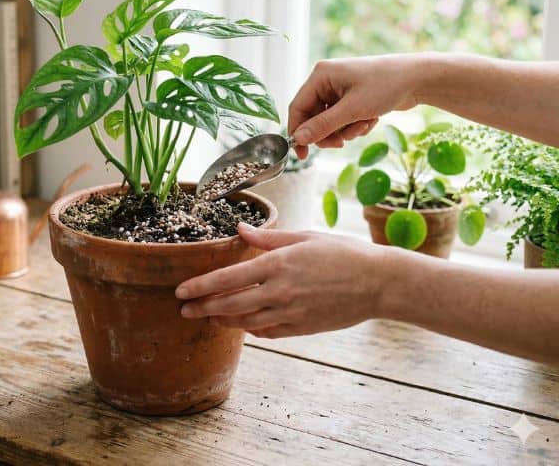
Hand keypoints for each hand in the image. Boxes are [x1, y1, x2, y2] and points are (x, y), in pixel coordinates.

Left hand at [175, 224, 390, 337]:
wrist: (378, 283)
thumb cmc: (342, 253)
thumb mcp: (304, 237)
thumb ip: (268, 238)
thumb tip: (238, 229)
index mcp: (278, 264)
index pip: (228, 279)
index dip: (201, 286)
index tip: (181, 290)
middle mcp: (280, 291)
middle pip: (230, 305)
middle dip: (202, 308)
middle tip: (183, 309)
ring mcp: (291, 313)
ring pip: (246, 322)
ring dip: (222, 321)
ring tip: (206, 317)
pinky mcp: (302, 328)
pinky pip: (268, 332)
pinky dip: (250, 329)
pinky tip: (241, 325)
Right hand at [288, 54, 425, 158]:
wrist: (419, 79)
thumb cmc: (386, 86)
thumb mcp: (352, 110)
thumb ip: (323, 126)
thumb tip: (299, 139)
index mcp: (320, 76)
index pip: (297, 108)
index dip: (298, 132)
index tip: (302, 154)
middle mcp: (326, 81)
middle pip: (313, 118)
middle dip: (329, 132)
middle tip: (341, 143)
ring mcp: (339, 90)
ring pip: (329, 123)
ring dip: (345, 130)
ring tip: (364, 125)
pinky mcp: (351, 99)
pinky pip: (343, 121)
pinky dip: (355, 125)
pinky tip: (370, 120)